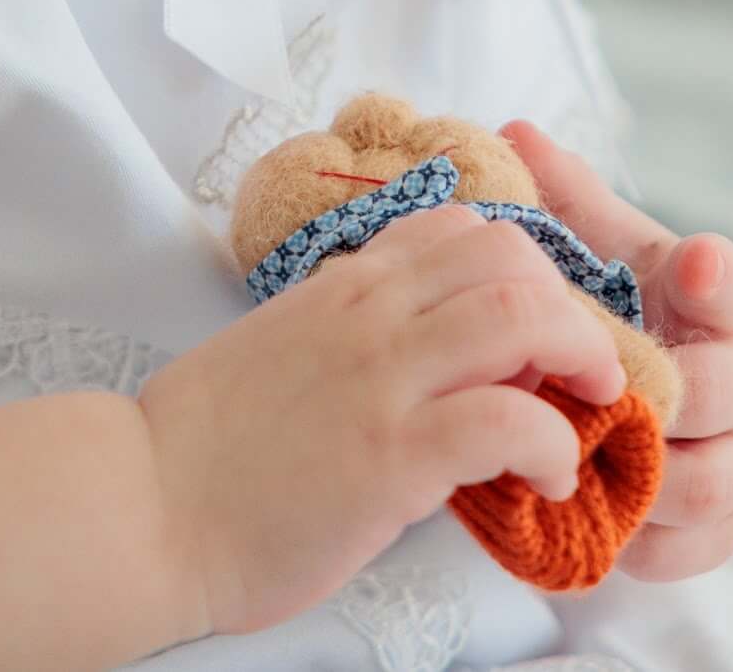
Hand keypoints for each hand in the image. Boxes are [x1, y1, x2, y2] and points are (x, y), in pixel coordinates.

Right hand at [136, 197, 631, 640]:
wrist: (145, 505)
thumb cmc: (205, 444)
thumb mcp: (282, 348)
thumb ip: (349, 331)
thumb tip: (417, 351)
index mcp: (345, 284)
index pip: (462, 227)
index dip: (522, 272)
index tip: (534, 332)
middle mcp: (370, 311)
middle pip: (511, 255)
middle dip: (570, 307)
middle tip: (583, 370)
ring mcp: (382, 378)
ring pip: (522, 314)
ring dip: (581, 359)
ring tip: (588, 413)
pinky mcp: (390, 456)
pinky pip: (507, 420)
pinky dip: (553, 445)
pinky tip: (548, 478)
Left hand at [499, 119, 732, 582]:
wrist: (630, 411)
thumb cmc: (613, 317)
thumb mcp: (590, 254)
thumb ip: (560, 199)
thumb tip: (512, 134)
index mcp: (709, 302)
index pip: (727, 281)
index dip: (714, 277)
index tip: (694, 264)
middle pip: (718, 394)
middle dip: (653, 396)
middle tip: (589, 395)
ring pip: (704, 482)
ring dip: (636, 474)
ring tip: (574, 462)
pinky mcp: (713, 531)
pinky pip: (683, 548)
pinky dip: (634, 540)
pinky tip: (584, 519)